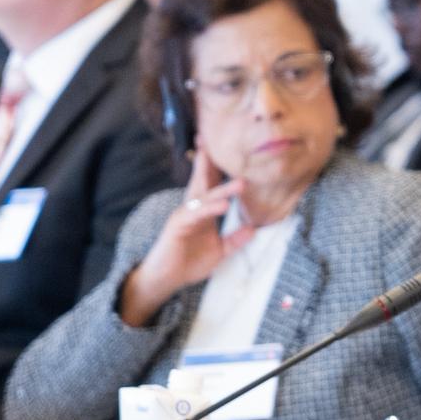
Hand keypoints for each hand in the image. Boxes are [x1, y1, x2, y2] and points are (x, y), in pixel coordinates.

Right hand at [120, 153, 250, 325]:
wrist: (167, 279)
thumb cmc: (189, 262)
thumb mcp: (220, 251)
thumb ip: (235, 240)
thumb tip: (253, 229)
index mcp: (204, 211)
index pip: (213, 185)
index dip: (219, 168)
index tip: (229, 150)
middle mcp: (194, 208)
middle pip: (204, 181)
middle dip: (210, 162)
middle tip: (215, 141)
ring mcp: (185, 215)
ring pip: (205, 197)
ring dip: (223, 189)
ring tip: (241, 183)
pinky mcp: (178, 225)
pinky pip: (196, 214)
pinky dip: (210, 209)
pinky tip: (223, 205)